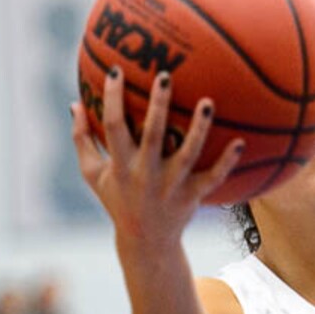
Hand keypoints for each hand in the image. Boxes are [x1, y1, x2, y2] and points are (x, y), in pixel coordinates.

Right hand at [70, 67, 243, 247]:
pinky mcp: (192, 196)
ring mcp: (172, 186)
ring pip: (188, 154)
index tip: (117, 71)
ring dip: (199, 129)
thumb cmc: (118, 200)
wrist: (145, 242)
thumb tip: (73, 103)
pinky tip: (241, 142)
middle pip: (152, 135)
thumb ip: (82, 139)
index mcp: (121, 166)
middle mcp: (146, 175)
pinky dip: (227, 162)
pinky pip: (213, 178)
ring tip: (208, 102)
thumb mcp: (94, 174)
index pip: (113, 127)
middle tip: (165, 75)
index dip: (113, 99)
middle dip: (158, 105)